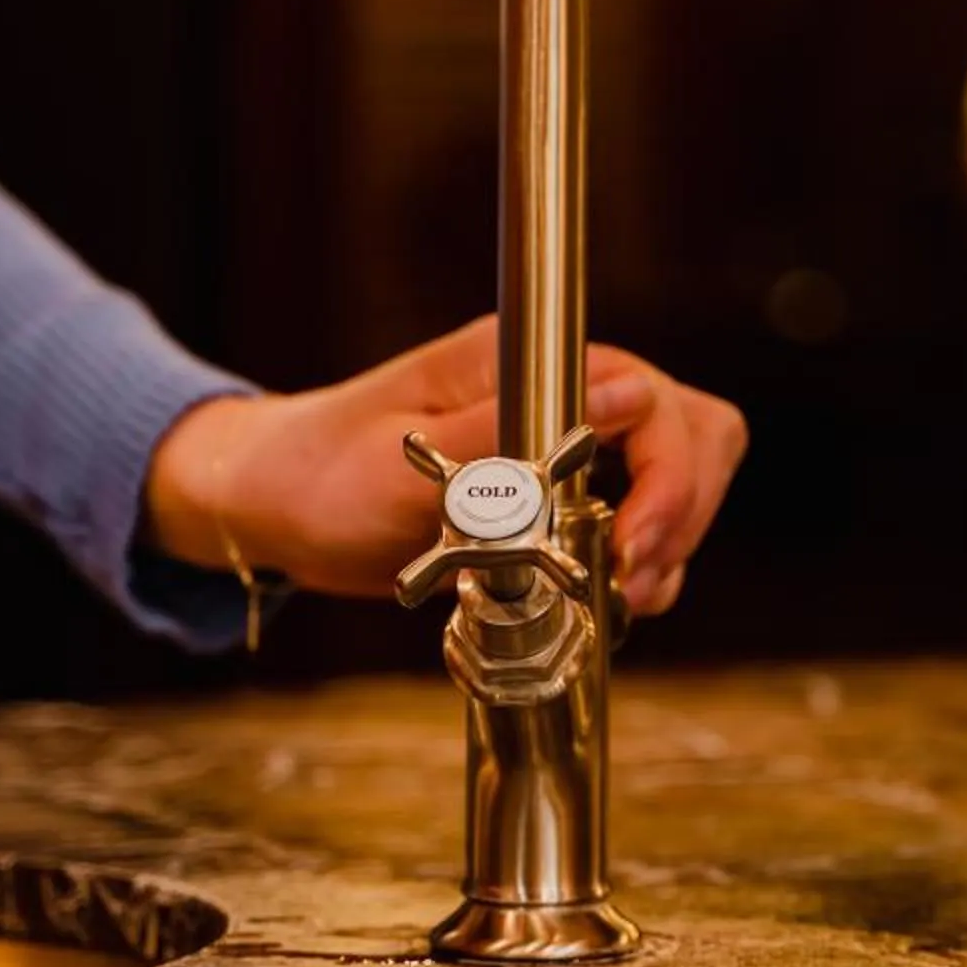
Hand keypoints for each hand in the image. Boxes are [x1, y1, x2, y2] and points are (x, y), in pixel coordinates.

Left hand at [143, 316, 746, 616]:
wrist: (274, 507)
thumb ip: (511, 433)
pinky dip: (643, 565)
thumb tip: (629, 393)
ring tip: (622, 596)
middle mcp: (563, 397)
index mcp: (525, 367)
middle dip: (682, 509)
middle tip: (632, 578)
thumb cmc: (319, 475)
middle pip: (693, 431)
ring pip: (683, 477)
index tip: (632, 546)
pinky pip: (643, 522)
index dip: (669, 473)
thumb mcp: (401, 464)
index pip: (653, 397)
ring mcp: (570, 446)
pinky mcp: (565, 496)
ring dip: (670, 542)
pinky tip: (608, 599)